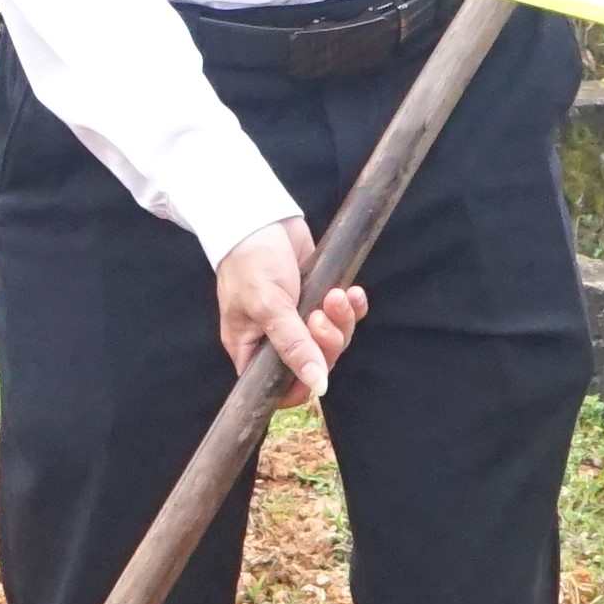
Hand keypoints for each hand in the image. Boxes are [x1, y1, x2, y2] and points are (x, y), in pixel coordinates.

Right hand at [208, 218, 365, 400]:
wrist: (261, 216)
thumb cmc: (251, 261)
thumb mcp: (269, 307)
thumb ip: (293, 347)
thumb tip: (317, 387)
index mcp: (251, 348)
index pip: (278, 386)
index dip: (301, 385)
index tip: (317, 371)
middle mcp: (275, 338)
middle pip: (313, 362)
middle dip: (326, 343)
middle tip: (320, 317)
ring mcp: (299, 318)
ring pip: (332, 339)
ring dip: (341, 321)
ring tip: (336, 296)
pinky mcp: (318, 298)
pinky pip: (344, 316)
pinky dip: (352, 307)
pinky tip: (352, 292)